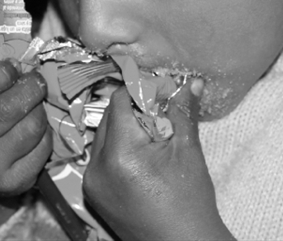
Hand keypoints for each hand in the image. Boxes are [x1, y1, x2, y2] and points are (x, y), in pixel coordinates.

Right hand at [0, 60, 51, 199]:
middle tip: (34, 80)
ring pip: (31, 127)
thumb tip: (24, 54)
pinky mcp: (12, 183)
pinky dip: (45, 133)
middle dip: (30, 87)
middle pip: (6, 109)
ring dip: (39, 109)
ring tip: (33, 104)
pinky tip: (33, 129)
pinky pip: (43, 147)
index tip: (13, 66)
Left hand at [84, 78, 234, 240]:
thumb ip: (182, 111)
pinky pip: (101, 157)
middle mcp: (97, 166)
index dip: (140, 89)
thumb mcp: (188, 151)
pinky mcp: (93, 193)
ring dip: (125, 128)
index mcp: (120, 153)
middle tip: (160, 110)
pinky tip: (142, 155)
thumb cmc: (190, 202)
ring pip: (103, 135)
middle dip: (133, 109)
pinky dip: (118, 148)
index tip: (161, 89)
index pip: (120, 101)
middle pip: (109, 117)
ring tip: (154, 135)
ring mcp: (92, 182)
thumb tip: (189, 80)